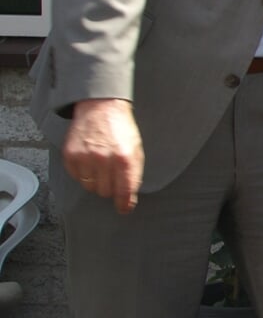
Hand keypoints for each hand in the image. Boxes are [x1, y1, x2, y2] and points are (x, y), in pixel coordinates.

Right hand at [63, 98, 144, 213]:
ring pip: (90, 187)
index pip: (124, 191)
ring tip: (101, 166)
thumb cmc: (121, 129)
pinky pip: (77, 177)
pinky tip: (89, 160)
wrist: (101, 107)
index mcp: (125, 159)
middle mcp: (105, 160)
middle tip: (112, 175)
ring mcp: (85, 157)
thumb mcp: (136, 149)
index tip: (124, 209)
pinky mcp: (70, 155)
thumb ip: (134, 173)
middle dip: (110, 188)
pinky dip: (83, 173)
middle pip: (105, 192)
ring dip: (96, 181)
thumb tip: (129, 197)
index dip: (124, 204)